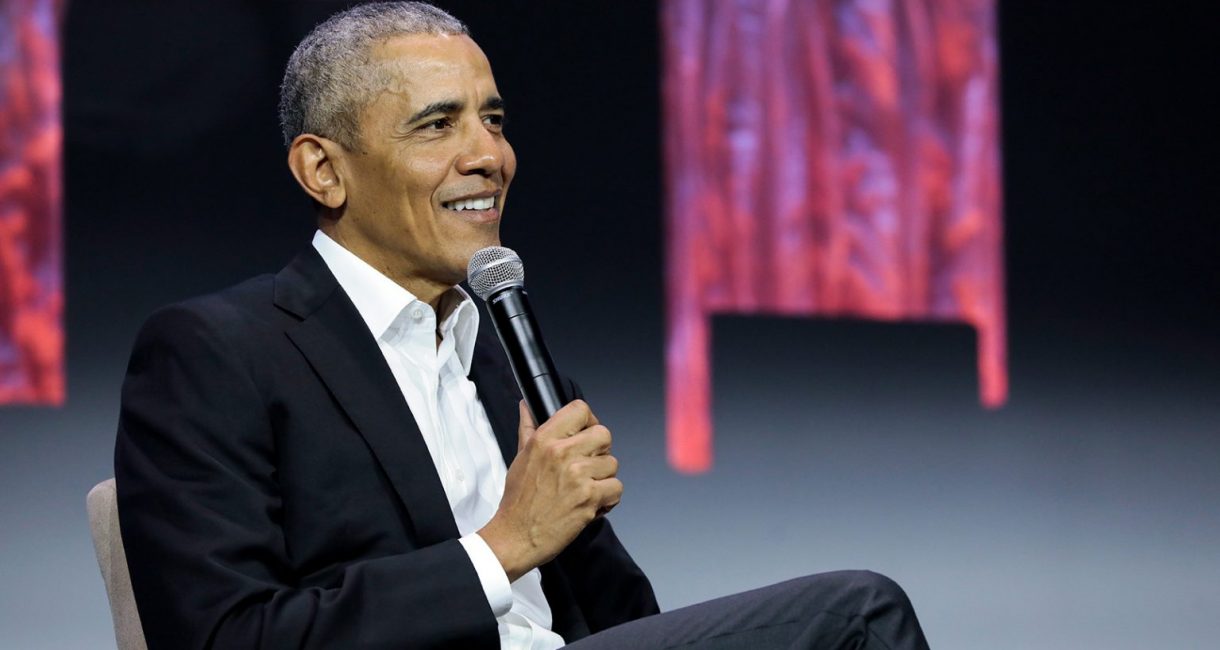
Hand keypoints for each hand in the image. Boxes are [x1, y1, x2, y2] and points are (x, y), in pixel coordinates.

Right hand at [478, 399, 621, 581]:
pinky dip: (608, 499)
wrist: (515, 536)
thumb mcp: (520, 457)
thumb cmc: (518, 501)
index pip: (580, 410)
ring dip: (603, 478)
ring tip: (585, 489)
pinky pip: (616, 488)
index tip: (585, 433)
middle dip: (599, 451)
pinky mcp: (589, 498)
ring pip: (612, 463)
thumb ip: (529, 428)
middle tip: (588, 465)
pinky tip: (592, 503)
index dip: (588, 422)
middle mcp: (562, 453)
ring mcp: (578, 475)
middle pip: (604, 434)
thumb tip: (527, 405)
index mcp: (545, 439)